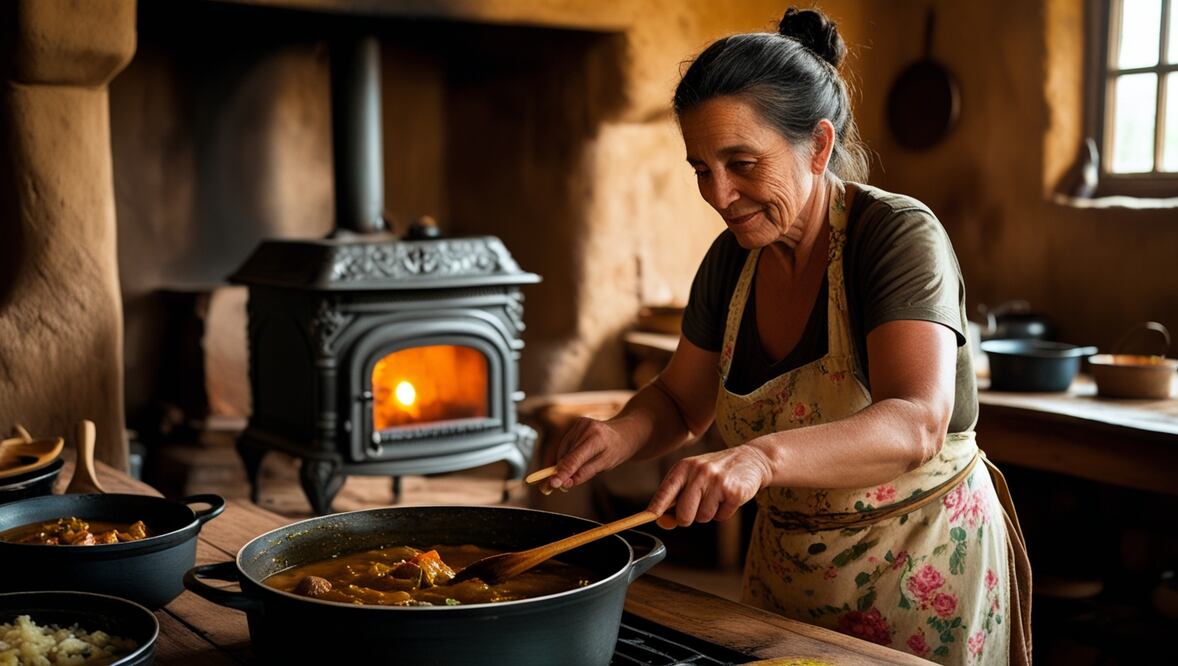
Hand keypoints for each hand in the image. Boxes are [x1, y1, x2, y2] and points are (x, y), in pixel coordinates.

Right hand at [547, 417, 640, 491]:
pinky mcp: (578, 422)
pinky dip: (569, 454)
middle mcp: (587, 428)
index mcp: (598, 439)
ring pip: (564, 450)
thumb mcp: (605, 465)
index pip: (575, 459)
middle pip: (567, 455)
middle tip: (557, 484)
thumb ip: (585, 473)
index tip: (553, 483)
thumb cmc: (617, 450)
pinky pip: (567, 443)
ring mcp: (581, 423)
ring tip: (584, 462)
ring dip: (566, 462)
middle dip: (562, 470)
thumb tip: (565, 483)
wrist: (625, 432)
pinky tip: (580, 455)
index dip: (563, 472)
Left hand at [647, 445, 771, 528]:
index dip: (656, 508)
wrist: (750, 459)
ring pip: (703, 517)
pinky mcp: (734, 491)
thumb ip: (676, 498)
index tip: (648, 517)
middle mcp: (699, 472)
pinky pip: (722, 516)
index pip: (666, 491)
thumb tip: (664, 523)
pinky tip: (729, 497)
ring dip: (710, 512)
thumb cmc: (714, 472)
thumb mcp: (693, 476)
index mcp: (684, 467)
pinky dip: (725, 512)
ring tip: (717, 496)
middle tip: (698, 506)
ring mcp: (717, 481)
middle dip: (689, 518)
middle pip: (684, 514)